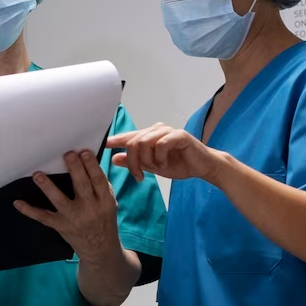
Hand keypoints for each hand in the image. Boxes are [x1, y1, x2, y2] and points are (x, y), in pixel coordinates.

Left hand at [13, 150, 121, 261]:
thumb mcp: (109, 203)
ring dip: (48, 187)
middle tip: (67, 154)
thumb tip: (87, 161)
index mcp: (104, 201)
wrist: (99, 249)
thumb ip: (100, 186)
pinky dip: (29, 210)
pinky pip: (43, 217)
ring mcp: (73, 218)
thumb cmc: (103, 219)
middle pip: (81, 186)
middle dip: (75, 169)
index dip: (91, 166)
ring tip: (37, 174)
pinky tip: (17, 202)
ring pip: (59, 201)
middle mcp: (89, 209)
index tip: (83, 152)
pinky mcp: (60, 226)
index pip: (98, 180)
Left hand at [108, 123, 222, 181]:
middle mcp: (156, 130)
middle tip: (139, 175)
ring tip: (157, 168)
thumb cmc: (179, 164)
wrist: (203, 167)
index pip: (127, 137)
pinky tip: (165, 164)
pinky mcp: (179, 135)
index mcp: (148, 135)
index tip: (102, 145)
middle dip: (133, 161)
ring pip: (145, 142)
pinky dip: (160, 157)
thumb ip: (135, 162)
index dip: (114, 140)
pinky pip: (161, 144)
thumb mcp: (152, 166)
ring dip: (148, 160)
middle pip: (133, 142)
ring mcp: (167, 131)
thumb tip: (114, 158)